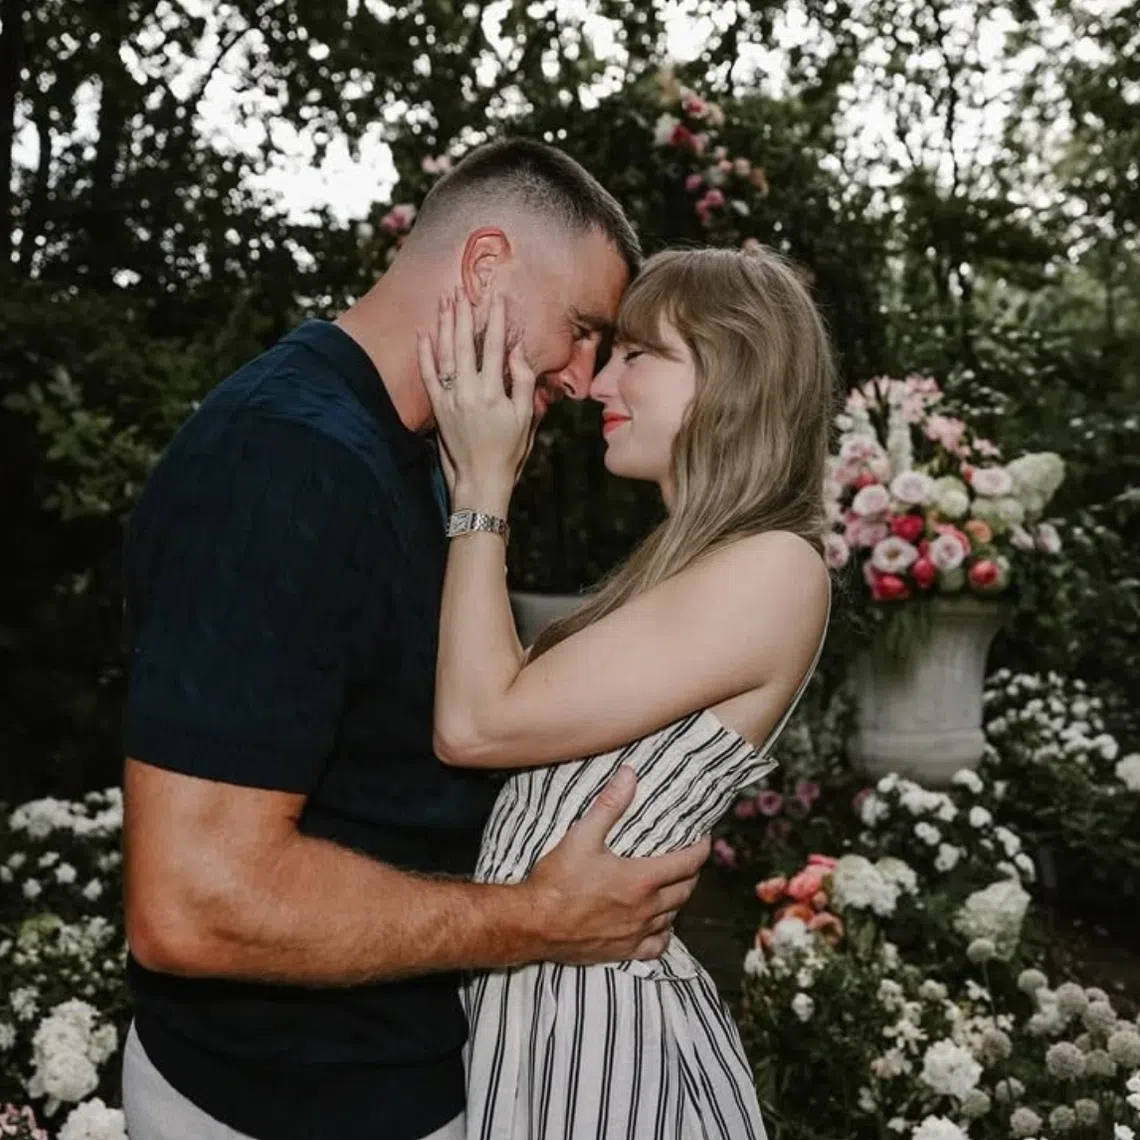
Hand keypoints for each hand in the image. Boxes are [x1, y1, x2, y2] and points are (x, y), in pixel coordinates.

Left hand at [418, 289, 536, 503]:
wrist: (480, 481)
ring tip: (445, 301)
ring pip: (444, 354)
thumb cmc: (508, 452)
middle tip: (462, 290)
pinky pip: (427, 375)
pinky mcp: (437, 408)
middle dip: (464, 314)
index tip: (496, 297)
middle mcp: (468, 392)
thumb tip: (517, 351)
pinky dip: (424, 353)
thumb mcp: (525, 418)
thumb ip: (522, 382)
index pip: (495, 347)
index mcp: (493, 393)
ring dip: (444, 325)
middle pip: (465, 344)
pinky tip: (424, 333)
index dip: (496, 319)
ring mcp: (449, 400)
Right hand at [521, 767, 710, 963]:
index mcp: (641, 879)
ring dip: (678, 899)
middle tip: (687, 858)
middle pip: (685, 890)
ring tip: (673, 885)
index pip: (687, 863)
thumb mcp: (582, 835)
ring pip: (673, 916)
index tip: (703, 838)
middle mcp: (645, 908)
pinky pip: (657, 946)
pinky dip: (664, 933)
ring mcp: (636, 932)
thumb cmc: (557, 880)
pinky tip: (658, 924)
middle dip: (691, 872)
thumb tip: (629, 775)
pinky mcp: (624, 951)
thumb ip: (609, 805)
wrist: (533, 924)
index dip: (700, 849)